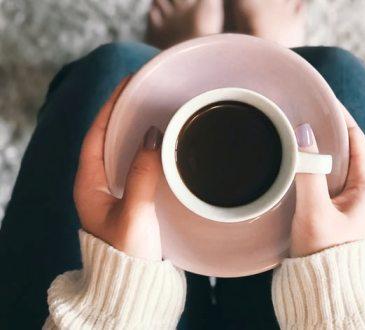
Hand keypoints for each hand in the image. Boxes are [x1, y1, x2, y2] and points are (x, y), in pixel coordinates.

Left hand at [74, 77, 163, 260]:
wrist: (132, 286)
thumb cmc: (128, 254)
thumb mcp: (135, 214)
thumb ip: (143, 175)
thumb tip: (153, 136)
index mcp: (88, 185)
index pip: (96, 135)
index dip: (110, 107)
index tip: (128, 85)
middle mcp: (97, 186)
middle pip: (107, 139)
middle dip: (123, 114)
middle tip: (144, 92)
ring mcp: (113, 193)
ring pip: (121, 152)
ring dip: (135, 131)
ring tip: (154, 110)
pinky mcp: (130, 201)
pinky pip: (135, 166)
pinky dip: (145, 151)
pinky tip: (160, 146)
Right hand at [290, 110, 364, 256]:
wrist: (320, 284)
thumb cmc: (323, 252)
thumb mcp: (315, 211)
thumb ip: (310, 173)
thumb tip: (303, 134)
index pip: (356, 138)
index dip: (340, 116)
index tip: (320, 99)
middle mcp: (357, 187)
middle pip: (342, 146)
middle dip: (324, 128)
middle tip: (300, 111)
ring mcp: (342, 196)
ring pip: (329, 160)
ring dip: (314, 145)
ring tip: (292, 129)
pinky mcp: (327, 204)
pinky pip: (319, 174)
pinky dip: (307, 163)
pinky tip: (291, 158)